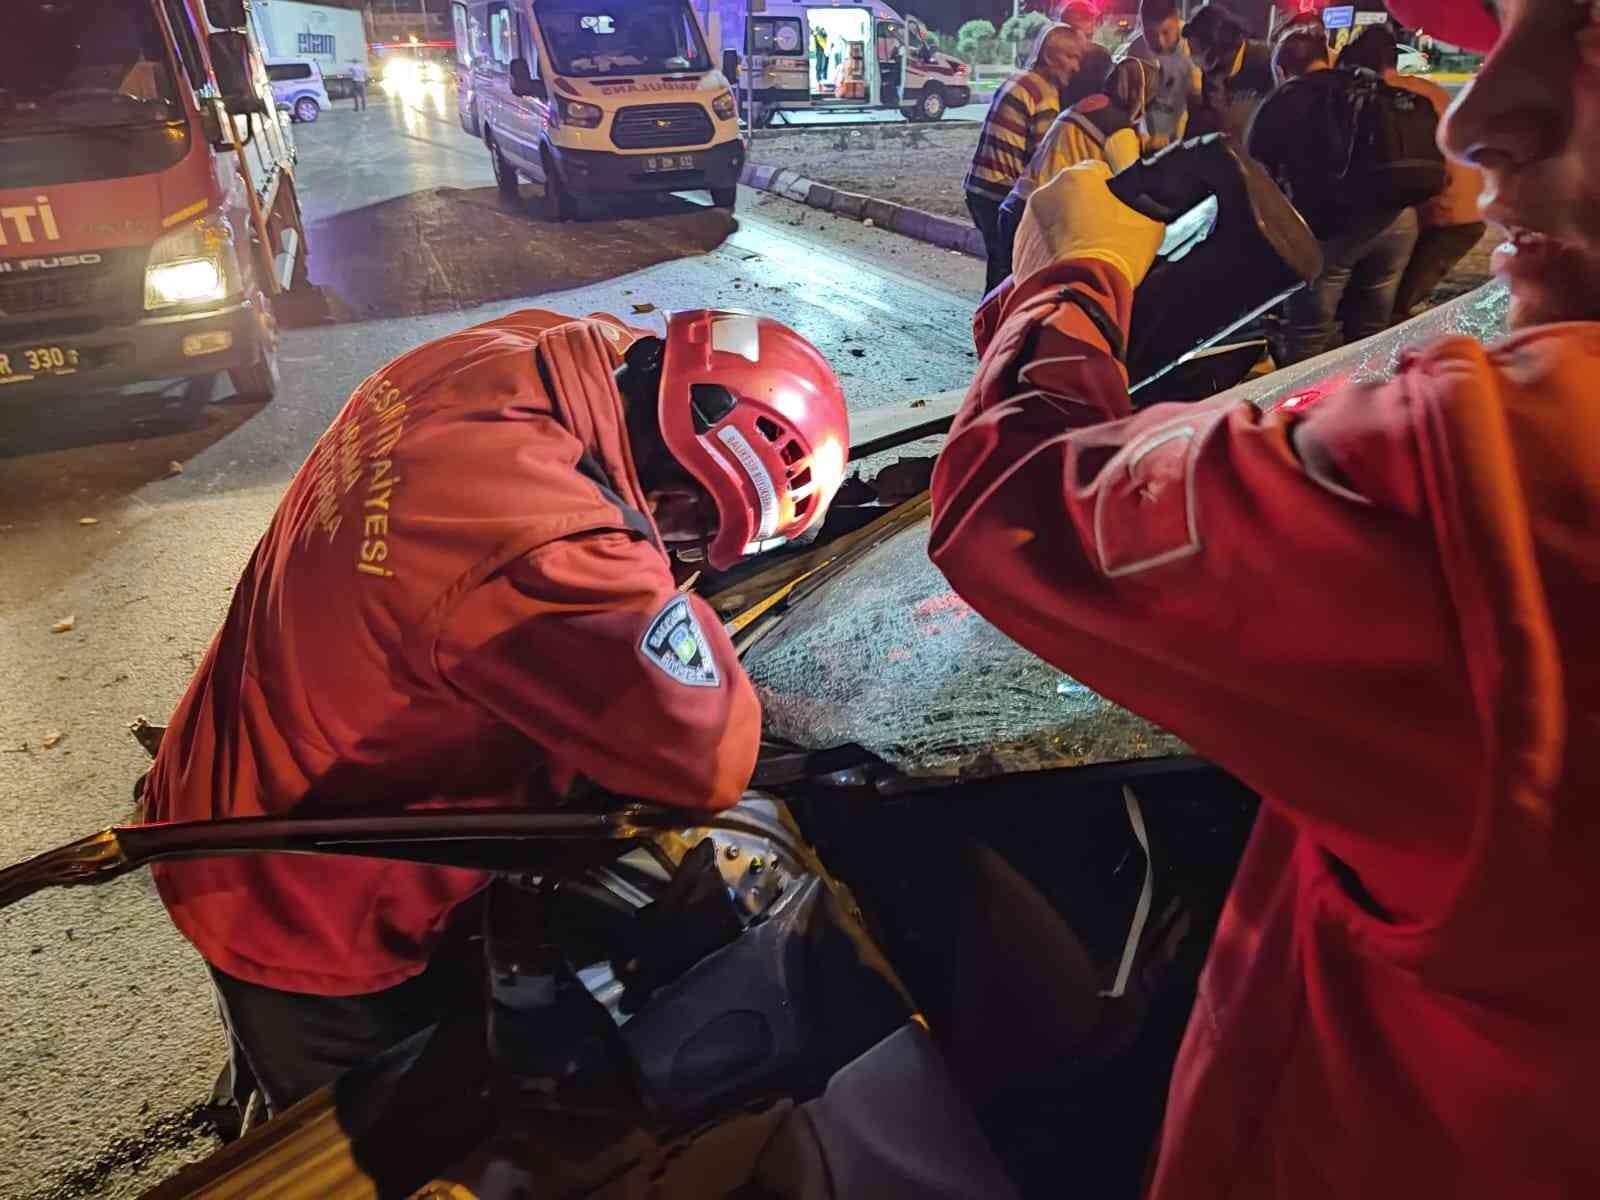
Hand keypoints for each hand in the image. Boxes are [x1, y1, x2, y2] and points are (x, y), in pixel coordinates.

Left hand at [1012, 160, 1166, 289]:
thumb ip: (1141, 202)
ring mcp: (1027, 221)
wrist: (1079, 295)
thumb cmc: (1117, 254)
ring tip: (1081, 255)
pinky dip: (1049, 252)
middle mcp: (1045, 192)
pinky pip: (1038, 245)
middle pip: (1070, 195)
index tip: (1118, 211)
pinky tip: (1065, 268)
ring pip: (1051, 220)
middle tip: (1100, 235)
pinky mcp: (1017, 250)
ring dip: (1063, 231)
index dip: (1111, 192)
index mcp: (1077, 176)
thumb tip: (1140, 200)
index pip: (1098, 172)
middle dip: (1083, 210)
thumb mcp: (1148, 223)